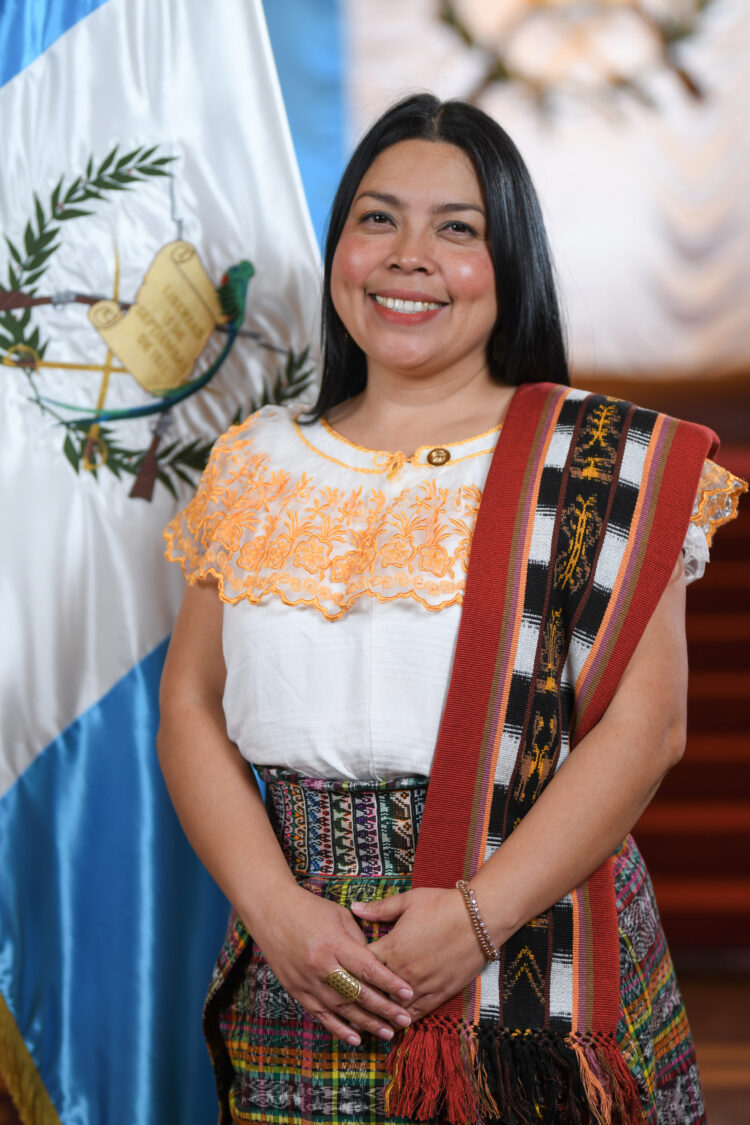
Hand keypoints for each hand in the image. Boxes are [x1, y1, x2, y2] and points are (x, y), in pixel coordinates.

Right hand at [246, 883, 413, 1045]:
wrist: (271, 910)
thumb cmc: (310, 908)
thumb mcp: (340, 916)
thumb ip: (359, 942)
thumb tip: (376, 965)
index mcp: (334, 943)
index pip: (367, 968)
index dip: (389, 983)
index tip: (409, 993)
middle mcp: (321, 965)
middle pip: (358, 993)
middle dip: (384, 1009)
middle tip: (406, 1020)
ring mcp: (307, 981)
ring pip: (342, 1009)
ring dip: (367, 1023)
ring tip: (388, 1033)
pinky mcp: (297, 991)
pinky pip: (321, 1015)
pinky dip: (339, 1029)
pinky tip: (356, 1038)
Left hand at [352, 887, 486, 1021]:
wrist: (479, 918)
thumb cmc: (442, 904)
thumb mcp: (409, 901)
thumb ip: (380, 908)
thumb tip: (355, 908)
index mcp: (392, 947)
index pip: (362, 966)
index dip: (349, 971)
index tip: (340, 975)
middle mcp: (404, 971)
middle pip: (374, 992)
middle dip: (359, 999)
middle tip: (344, 1008)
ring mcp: (422, 985)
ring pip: (394, 1009)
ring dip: (380, 1017)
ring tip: (365, 1026)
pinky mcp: (440, 994)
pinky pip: (417, 1013)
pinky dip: (403, 1021)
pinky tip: (395, 1026)